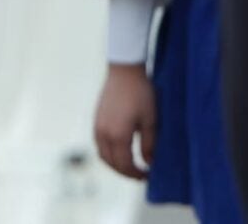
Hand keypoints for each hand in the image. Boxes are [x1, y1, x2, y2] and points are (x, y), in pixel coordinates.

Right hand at [93, 63, 156, 179]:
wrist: (124, 70)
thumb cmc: (141, 93)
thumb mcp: (151, 118)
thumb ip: (149, 143)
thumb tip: (149, 162)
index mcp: (118, 136)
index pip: (124, 164)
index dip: (136, 173)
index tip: (147, 176)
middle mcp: (103, 135)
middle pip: (111, 163)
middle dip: (125, 172)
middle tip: (140, 174)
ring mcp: (97, 128)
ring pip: (103, 156)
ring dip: (116, 164)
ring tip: (131, 165)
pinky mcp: (96, 121)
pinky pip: (100, 145)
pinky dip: (110, 153)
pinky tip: (121, 151)